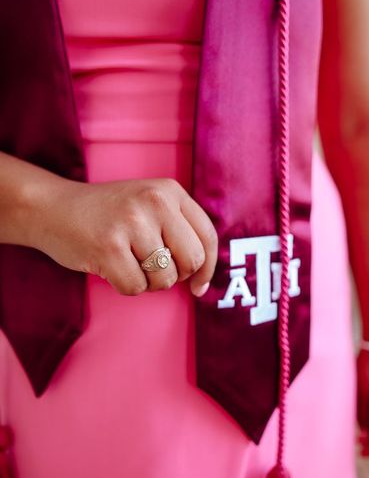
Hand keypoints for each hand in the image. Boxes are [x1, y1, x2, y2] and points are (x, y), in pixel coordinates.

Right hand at [33, 177, 217, 296]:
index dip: (207, 268)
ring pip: (164, 279)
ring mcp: (132, 223)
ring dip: (148, 282)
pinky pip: (136, 287)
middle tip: (154, 270)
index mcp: (170, 190)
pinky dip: (125, 285)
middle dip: (176, 275)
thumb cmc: (107, 215)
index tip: (198, 285)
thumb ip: (178, 230)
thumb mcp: (148, 206)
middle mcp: (155, 202)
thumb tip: (202, 281)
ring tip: (128, 262)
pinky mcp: (109, 247)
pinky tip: (111, 267)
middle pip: (191, 260)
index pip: (207, 237)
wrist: (52, 208)